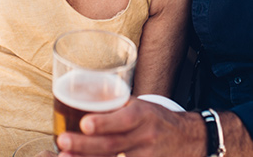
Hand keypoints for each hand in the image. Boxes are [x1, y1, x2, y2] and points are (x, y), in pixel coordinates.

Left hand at [56, 99, 204, 156]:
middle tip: (63, 141)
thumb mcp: (139, 105)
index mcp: (143, 114)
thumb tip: (78, 101)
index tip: (84, 123)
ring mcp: (146, 156)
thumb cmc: (156, 118)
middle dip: (84, 145)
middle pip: (112, 144)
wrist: (189, 139)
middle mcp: (145, 136)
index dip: (104, 123)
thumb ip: (114, 106)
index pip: (124, 120)